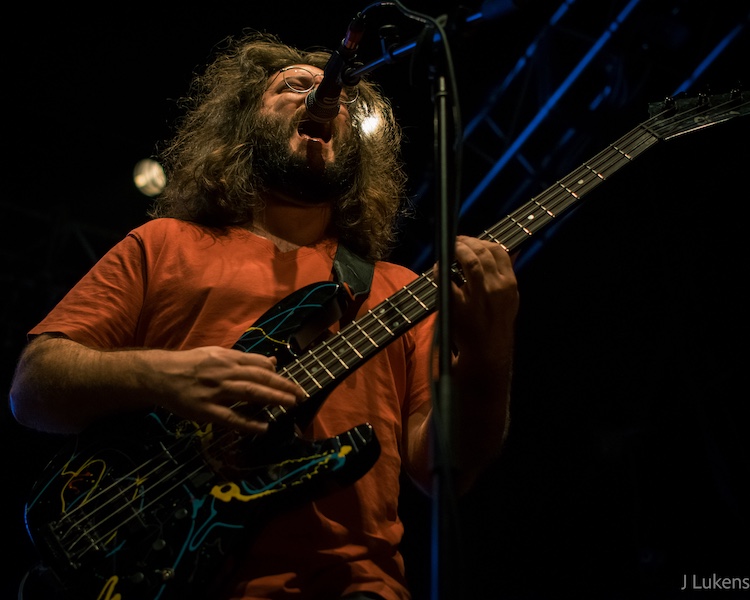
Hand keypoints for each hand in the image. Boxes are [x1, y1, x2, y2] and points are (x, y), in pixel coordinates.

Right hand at [151, 346, 304, 432]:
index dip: (277, 373)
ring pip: (249, 394)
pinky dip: (248, 423)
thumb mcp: (217, 354)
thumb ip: (244, 359)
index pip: (258, 364)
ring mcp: (215, 392)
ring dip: (272, 398)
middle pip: (259, 378)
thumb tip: (273, 362)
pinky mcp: (205, 410)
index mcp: (227, 358)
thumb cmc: (190, 364)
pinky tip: (263, 428)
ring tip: (290, 404)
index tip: (290, 382)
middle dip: (282, 385)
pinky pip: (230, 418)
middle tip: (301, 394)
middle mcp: (223, 373)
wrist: (159, 375)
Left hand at [448, 235, 518, 362]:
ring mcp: (478, 297)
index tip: (472, 241)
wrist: (487, 349)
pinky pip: (448, 279)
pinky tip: (438, 267)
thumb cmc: (496, 321)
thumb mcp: (510, 297)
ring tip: (450, 249)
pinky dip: (441, 269)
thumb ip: (508, 272)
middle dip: (467, 242)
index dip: (483, 241)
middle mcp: (496, 288)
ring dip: (457, 250)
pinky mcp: (459, 306)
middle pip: (482, 252)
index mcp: (509, 284)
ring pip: (469, 261)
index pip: (498, 251)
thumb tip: (515, 249)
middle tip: (457, 241)